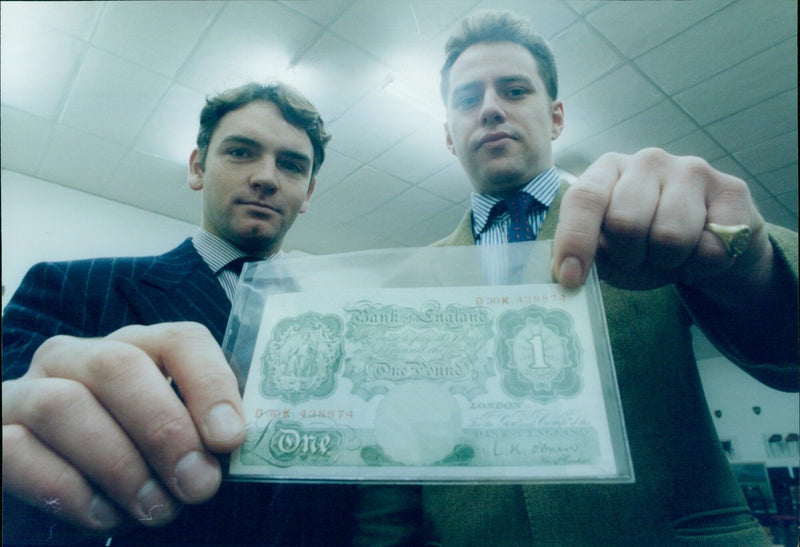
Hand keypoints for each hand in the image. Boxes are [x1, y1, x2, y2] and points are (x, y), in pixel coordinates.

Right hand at [2, 322, 245, 530]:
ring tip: (157, 509)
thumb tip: (232, 445)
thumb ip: (201, 435)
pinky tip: (104, 517)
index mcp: (134, 348)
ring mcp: (26, 393)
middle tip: (198, 484)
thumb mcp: (173, 443)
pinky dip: (68, 490)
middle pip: (120, 365)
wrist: (57, 492)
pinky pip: (18, 452)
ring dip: (119, 465)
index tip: (230, 438)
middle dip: (164, 429)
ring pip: (64, 405)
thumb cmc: (131, 462)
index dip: (209, 383)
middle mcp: (76, 357)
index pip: (178, 340)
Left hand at [551, 148, 771, 291]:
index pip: (584, 198)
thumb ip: (592, 254)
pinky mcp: (731, 190)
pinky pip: (710, 249)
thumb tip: (569, 274)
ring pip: (670, 237)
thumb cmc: (647, 244)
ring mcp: (691, 170)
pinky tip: (699, 252)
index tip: (570, 277)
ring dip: (667, 263)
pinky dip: (700, 267)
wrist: (711, 242)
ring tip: (670, 255)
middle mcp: (647, 161)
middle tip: (638, 260)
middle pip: (626, 222)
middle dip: (629, 257)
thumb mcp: (611, 251)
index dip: (575, 240)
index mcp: (608, 170)